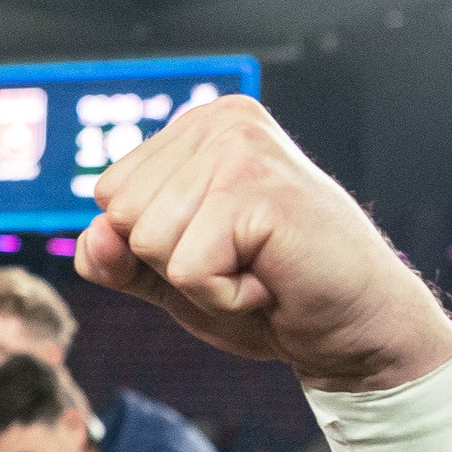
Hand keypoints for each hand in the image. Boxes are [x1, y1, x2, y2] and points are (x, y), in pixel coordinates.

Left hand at [81, 96, 451, 392]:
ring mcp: (241, 149)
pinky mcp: (258, 190)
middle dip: (173, 262)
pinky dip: (223, 295)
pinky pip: (185, 270)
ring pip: (147, 241)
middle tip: (243, 261)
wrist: (355, 329)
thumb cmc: (269, 295)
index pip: (110, 195)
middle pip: (121, 215)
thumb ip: (116, 256)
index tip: (220, 247)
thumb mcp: (170, 276)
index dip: (154, 245)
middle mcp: (220, 122)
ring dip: (200, 280)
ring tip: (258, 267)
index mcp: (197, 128)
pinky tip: (271, 279)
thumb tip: (95, 236)